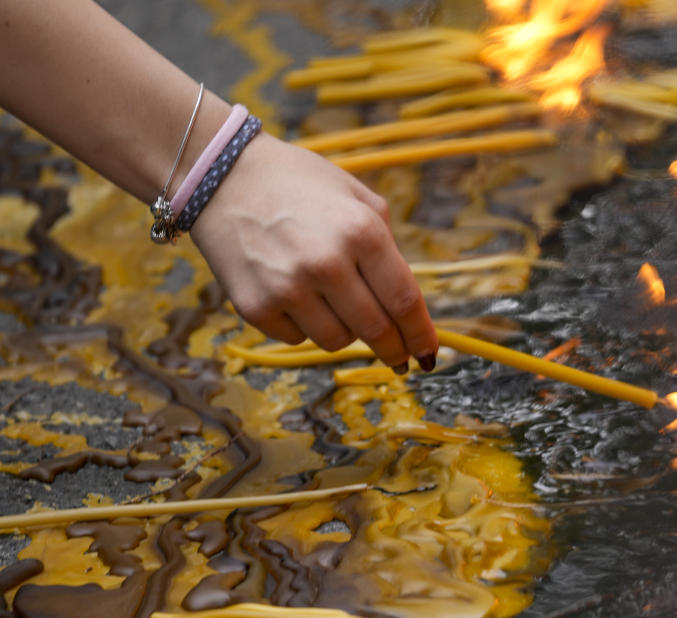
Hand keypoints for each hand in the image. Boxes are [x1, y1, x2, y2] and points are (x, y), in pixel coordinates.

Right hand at [190, 133, 437, 371]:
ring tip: (332, 301)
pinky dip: (304, 325)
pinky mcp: (255, 307)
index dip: (421, 334)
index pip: (405, 300)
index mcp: (361, 231)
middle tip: (399, 357)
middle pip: (376, 330)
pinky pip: (297, 339)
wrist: (220, 175)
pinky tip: (293, 294)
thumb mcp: (356, 196)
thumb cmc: (298, 182)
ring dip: (346, 332)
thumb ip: (387, 244)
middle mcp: (327, 263)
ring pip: (337, 341)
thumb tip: (405, 302)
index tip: (428, 355)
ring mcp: (288, 288)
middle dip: (394, 349)